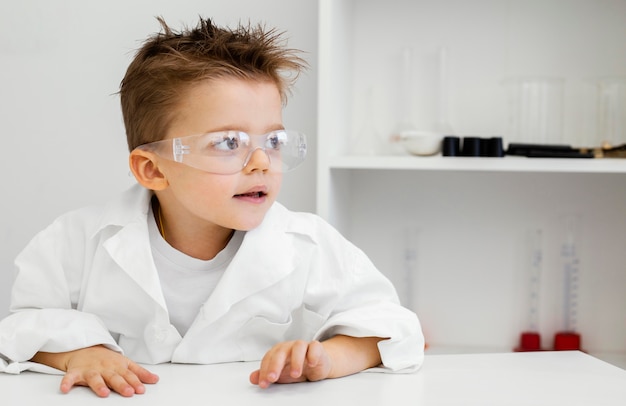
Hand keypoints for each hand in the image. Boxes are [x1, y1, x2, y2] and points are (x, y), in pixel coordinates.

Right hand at [31, 345, 158, 396]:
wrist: (85, 348)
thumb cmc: (107, 359)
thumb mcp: (125, 364)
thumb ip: (140, 373)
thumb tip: (155, 380)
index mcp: (118, 366)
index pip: (128, 375)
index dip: (135, 382)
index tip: (141, 390)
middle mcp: (105, 368)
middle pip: (114, 377)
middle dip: (122, 384)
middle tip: (129, 392)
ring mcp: (90, 370)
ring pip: (95, 378)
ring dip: (99, 385)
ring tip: (104, 393)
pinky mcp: (76, 372)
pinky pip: (70, 377)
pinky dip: (67, 382)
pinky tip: (65, 389)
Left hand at [249, 340, 332, 388]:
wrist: (317, 363)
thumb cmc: (296, 366)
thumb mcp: (281, 373)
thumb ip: (266, 374)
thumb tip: (253, 378)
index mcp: (278, 351)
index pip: (268, 359)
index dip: (264, 371)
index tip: (263, 383)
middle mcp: (289, 347)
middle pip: (280, 351)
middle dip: (275, 365)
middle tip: (272, 378)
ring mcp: (303, 346)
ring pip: (298, 347)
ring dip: (296, 361)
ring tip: (295, 374)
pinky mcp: (316, 348)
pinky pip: (315, 347)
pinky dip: (313, 354)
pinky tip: (311, 363)